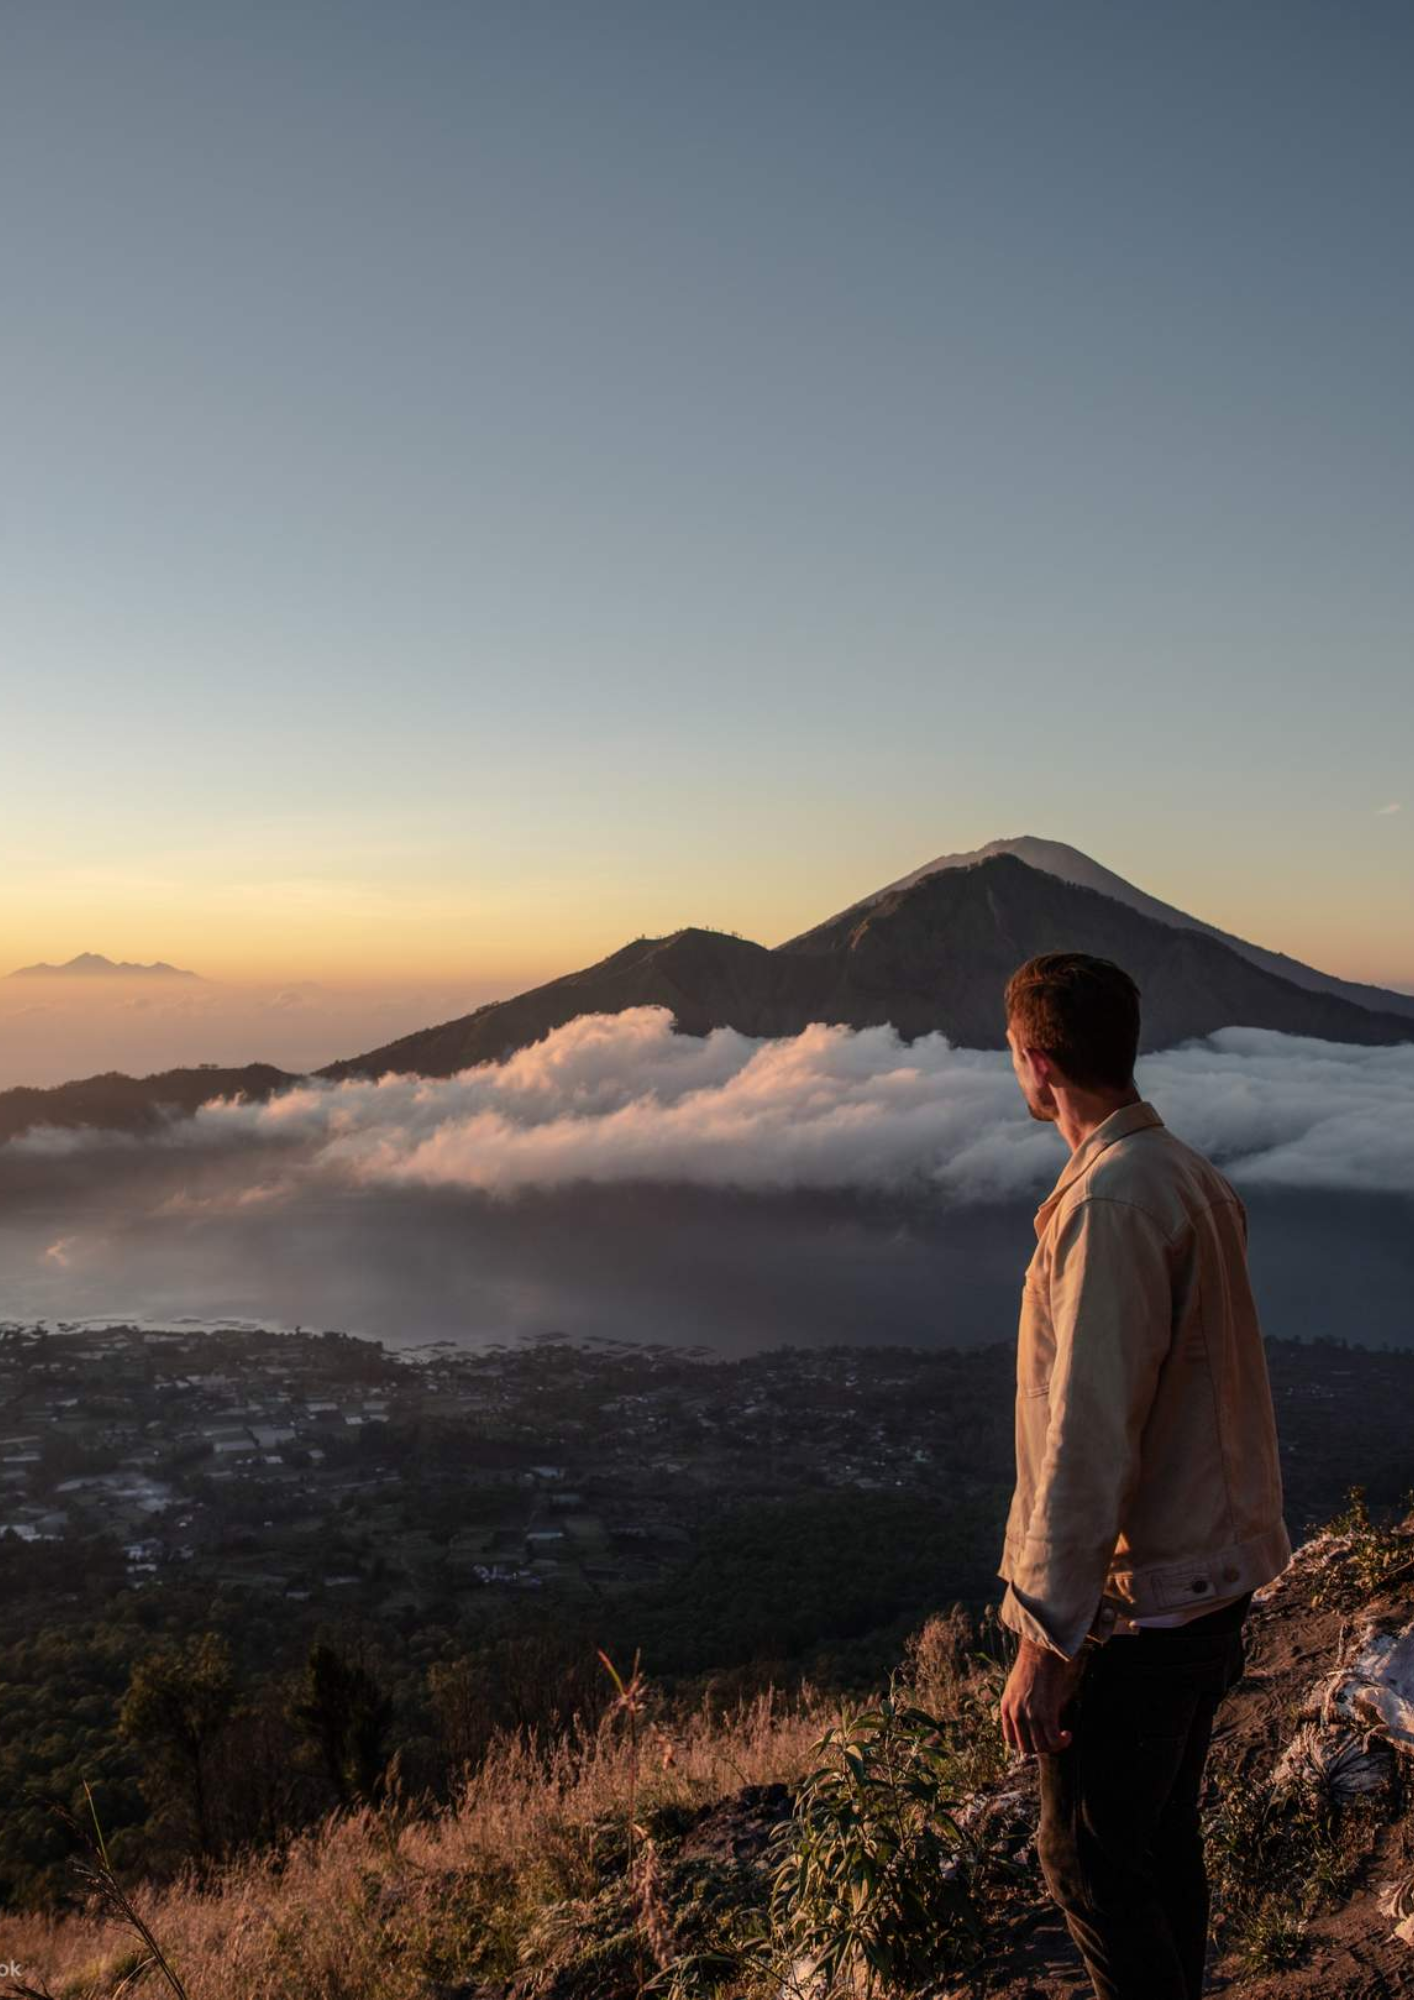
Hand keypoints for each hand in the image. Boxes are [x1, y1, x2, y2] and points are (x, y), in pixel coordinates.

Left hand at [1000, 1637, 1087, 1755]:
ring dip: (1054, 1747)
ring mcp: (1030, 1715)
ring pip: (1040, 1747)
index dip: (1025, 1743)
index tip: (1038, 1738)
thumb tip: (1033, 1721)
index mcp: (1006, 1707)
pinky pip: (1053, 1740)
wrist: (1040, 1651)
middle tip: (1053, 1740)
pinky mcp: (1045, 1713)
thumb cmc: (1032, 1665)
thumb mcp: (1016, 1686)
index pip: (1010, 1739)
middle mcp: (1015, 1714)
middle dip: (1041, 1747)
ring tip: (1062, 1737)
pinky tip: (1068, 1734)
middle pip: (1026, 1747)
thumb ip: (1020, 1705)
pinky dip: (1062, 1742)